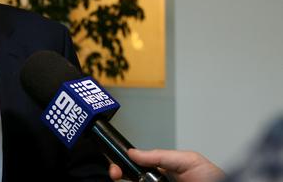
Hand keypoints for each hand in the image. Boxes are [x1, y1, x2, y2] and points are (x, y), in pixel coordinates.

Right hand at [108, 148, 224, 181]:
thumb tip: (135, 152)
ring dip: (124, 181)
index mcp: (163, 171)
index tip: (117, 165)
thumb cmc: (214, 180)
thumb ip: (161, 155)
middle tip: (117, 174)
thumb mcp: (188, 160)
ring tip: (122, 177)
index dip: (123, 163)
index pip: (136, 166)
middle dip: (118, 173)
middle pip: (129, 178)